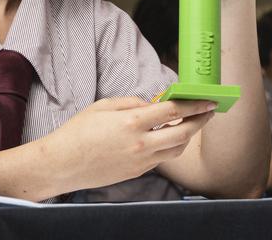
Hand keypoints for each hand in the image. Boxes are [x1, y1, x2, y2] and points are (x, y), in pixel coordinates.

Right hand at [41, 97, 215, 193]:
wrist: (61, 164)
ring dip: (188, 136)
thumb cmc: (78, 132)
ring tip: (193, 123)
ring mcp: (140, 161)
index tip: (208, 100)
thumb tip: (153, 104)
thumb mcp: (103, 106)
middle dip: (200, 121)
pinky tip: (169, 137)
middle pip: (183, 133)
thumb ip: (132, 103)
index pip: (173, 112)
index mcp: (131, 122)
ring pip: (176, 150)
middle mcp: (140, 144)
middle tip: (210, 111)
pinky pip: (161, 159)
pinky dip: (170, 147)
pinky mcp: (136, 172)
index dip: (195, 105)